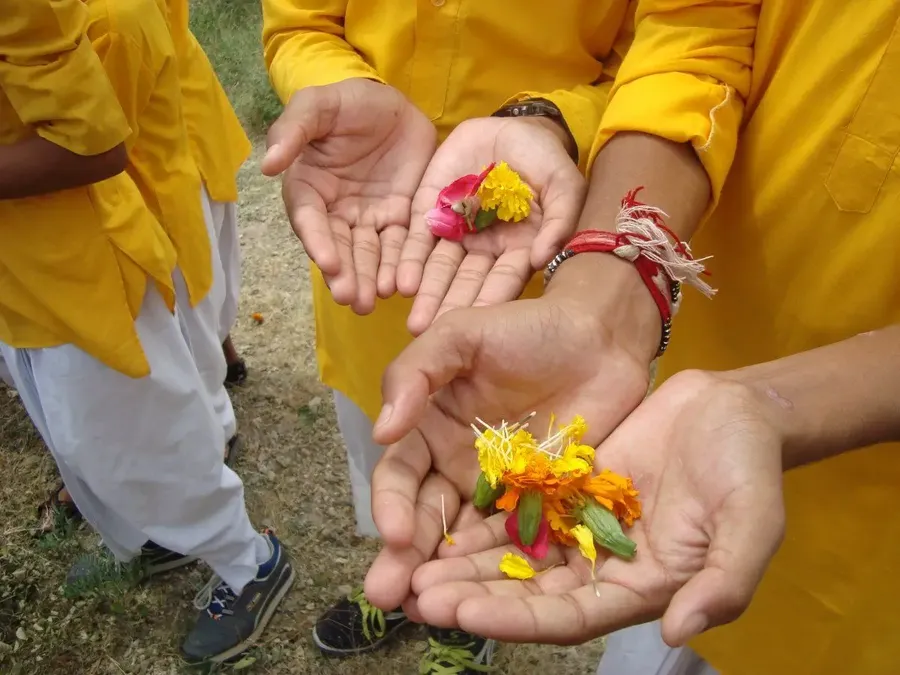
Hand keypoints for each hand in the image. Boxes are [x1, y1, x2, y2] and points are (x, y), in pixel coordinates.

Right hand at [263, 79, 436, 313]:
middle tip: (352, 298)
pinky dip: (399, 266)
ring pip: (368, 255)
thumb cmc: (349, 103)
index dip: (318, 242)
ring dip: (370, 279)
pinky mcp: (398, 219)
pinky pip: (400, 247)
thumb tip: (268, 165)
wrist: (395, 104)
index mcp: (308, 188)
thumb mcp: (318, 105)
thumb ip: (292, 130)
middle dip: (345, 274)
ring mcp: (368, 218)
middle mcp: (335, 211)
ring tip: (373, 301)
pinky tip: (403, 285)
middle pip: (339, 248)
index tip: (328, 262)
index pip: (310, 220)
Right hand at [362, 270, 657, 617]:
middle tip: (389, 595)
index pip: (401, 475)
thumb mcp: (462, 335)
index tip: (395, 532)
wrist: (600, 337)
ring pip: (468, 541)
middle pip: (426, 519)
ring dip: (448, 576)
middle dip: (405, 558)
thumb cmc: (526, 329)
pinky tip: (495, 600)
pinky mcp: (546, 505)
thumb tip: (382, 430)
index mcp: (430, 429)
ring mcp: (503, 491)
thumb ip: (417, 373)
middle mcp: (459, 468)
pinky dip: (505, 570)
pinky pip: (523, 541)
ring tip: (431, 611)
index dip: (392, 504)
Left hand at [397, 116, 585, 334]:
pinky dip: (408, 261)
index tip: (477, 327)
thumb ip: (559, 220)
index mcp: (517, 249)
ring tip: (413, 322)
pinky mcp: (429, 210)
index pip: (502, 281)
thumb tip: (545, 259)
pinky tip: (400, 283)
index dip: (490, 302)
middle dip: (447, 307)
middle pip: (465, 282)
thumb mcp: (564, 185)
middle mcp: (483, 249)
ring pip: (437, 267)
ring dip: (426, 293)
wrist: (512, 128)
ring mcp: (455, 232)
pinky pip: (416, 239)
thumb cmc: (545, 160)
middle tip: (429, 334)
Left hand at [399, 370, 785, 646]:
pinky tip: (441, 517)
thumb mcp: (751, 523)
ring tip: (412, 567)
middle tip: (416, 596)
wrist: (733, 410)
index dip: (515, 619)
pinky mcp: (567, 487)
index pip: (568, 616)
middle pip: (526, 592)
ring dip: (464, 563)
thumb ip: (723, 581)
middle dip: (471, 596)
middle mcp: (602, 566)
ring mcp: (581, 526)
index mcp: (639, 587)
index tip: (463, 613)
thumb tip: (680, 633)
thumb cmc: (749, 468)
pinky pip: (517, 507)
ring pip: (512, 553)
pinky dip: (481, 517)